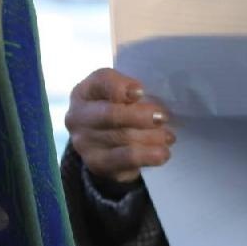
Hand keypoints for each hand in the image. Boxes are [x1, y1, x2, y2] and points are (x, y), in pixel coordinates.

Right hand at [65, 68, 174, 184]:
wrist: (104, 145)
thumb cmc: (117, 109)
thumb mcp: (121, 92)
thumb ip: (129, 88)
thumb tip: (138, 92)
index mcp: (84, 92)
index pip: (101, 81)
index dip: (122, 86)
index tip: (141, 92)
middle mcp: (78, 117)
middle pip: (111, 114)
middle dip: (141, 116)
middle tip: (163, 117)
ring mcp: (84, 143)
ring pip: (122, 138)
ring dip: (151, 137)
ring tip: (168, 136)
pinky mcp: (98, 164)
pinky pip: (126, 159)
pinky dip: (149, 156)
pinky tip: (162, 153)